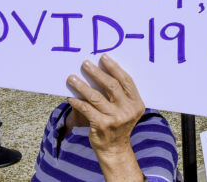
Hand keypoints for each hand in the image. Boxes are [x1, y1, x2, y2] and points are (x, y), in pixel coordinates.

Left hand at [67, 54, 145, 180]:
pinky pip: (86, 108)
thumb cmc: (118, 124)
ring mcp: (115, 119)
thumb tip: (100, 69)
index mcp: (136, 103)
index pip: (126, 81)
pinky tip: (70, 96)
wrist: (115, 149)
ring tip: (72, 78)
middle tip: (85, 64)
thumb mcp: (125, 109)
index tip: (103, 58)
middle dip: (97, 73)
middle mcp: (128, 110)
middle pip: (111, 86)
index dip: (114, 67)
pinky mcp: (101, 125)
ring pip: (95, 96)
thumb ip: (120, 94)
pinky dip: (76, 101)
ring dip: (82, 85)